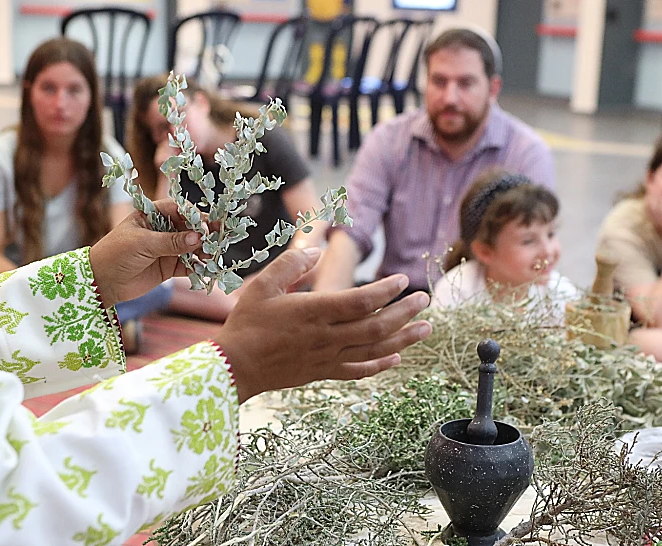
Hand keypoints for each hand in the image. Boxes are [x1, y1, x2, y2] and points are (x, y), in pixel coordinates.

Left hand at [90, 200, 203, 307]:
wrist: (101, 283)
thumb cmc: (115, 254)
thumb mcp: (143, 244)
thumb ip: (171, 242)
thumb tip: (198, 237)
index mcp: (152, 215)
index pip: (178, 209)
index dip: (194, 215)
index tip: (209, 223)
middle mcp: (162, 229)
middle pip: (189, 227)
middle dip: (204, 233)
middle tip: (218, 238)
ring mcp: (167, 248)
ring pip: (192, 246)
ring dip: (204, 250)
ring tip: (212, 256)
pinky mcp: (170, 267)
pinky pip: (189, 265)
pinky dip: (198, 267)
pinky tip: (206, 268)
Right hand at [214, 248, 432, 402]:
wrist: (235, 367)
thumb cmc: (247, 323)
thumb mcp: (262, 285)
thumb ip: (290, 264)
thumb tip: (317, 249)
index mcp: (314, 312)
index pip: (360, 301)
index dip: (386, 291)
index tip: (402, 281)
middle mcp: (326, 336)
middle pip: (376, 326)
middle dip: (405, 312)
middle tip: (425, 300)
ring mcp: (327, 357)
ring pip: (374, 349)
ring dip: (403, 339)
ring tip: (426, 328)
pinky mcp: (323, 372)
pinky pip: (358, 371)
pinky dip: (380, 365)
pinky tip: (396, 358)